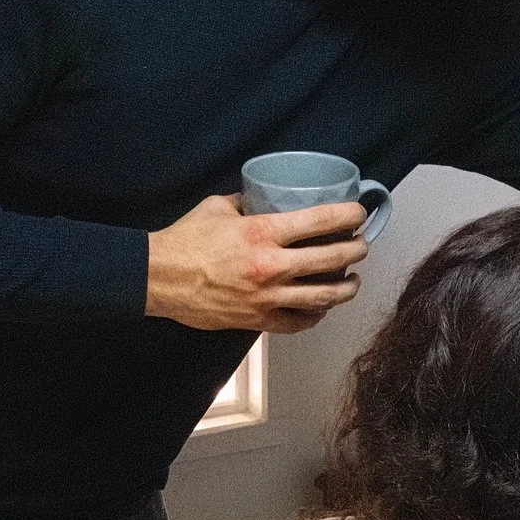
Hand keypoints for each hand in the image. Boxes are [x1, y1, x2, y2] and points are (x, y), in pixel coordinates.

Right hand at [145, 195, 369, 331]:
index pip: (320, 221)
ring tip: (353, 280)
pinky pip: (298, 322)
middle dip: (356, 250)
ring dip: (346, 288)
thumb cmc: (185, 240)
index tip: (360, 214)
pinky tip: (323, 308)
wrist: (158, 278)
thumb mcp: (218, 207)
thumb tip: (263, 197)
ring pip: (323, 296)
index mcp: (262, 232)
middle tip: (361, 245)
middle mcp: (271, 265)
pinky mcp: (257, 319)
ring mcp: (267, 296)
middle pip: (331, 259)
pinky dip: (316, 316)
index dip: (348, 216)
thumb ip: (246, 203)